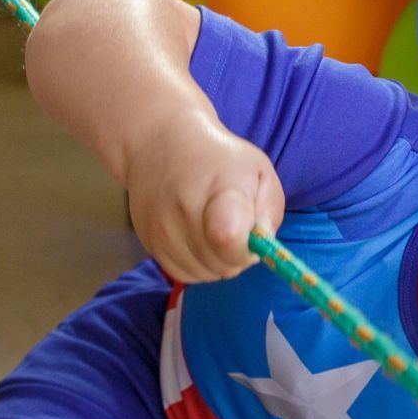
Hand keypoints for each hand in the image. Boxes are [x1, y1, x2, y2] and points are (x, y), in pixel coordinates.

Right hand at [124, 112, 284, 282]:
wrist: (159, 144)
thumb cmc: (219, 159)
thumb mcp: (258, 172)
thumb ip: (269, 212)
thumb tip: (261, 246)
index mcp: (219, 190)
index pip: (228, 239)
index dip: (245, 249)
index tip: (251, 236)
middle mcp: (184, 211)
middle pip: (222, 265)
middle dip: (237, 255)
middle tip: (236, 227)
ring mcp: (162, 229)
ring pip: (203, 275)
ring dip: (216, 261)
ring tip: (214, 230)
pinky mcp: (148, 242)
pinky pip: (183, 273)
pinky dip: (196, 263)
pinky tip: (197, 238)